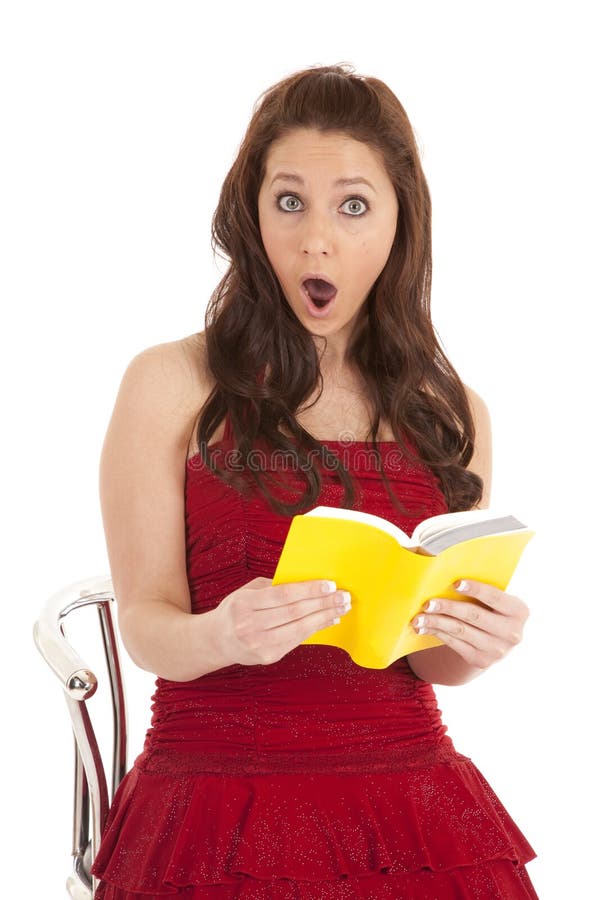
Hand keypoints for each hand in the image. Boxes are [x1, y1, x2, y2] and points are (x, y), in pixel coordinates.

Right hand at [212, 577, 351, 665]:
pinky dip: (315, 629)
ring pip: (299, 628)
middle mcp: (250, 626)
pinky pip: (297, 640)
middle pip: (294, 612)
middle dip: (323, 603)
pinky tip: (328, 620)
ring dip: (324, 617)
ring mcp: (259, 644)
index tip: (329, 584)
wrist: (216, 640)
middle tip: (343, 595)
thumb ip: (273, 587)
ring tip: (341, 608)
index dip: (308, 590)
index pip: (283, 595)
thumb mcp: (247, 591)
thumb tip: (307, 582)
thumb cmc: (237, 609)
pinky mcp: (268, 657)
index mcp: (244, 604)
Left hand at [411, 579, 528, 670]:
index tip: (455, 583)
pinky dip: (437, 633)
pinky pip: (454, 643)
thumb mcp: (497, 601)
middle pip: (474, 615)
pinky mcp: (481, 660)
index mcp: (519, 611)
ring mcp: (497, 650)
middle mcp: (512, 633)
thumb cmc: (491, 609)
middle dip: (448, 607)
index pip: (495, 597)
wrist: (495, 641)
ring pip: (460, 631)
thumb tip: (446, 572)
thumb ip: (483, 589)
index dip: (475, 589)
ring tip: (418, 617)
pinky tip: (423, 627)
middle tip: (428, 603)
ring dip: (436, 622)